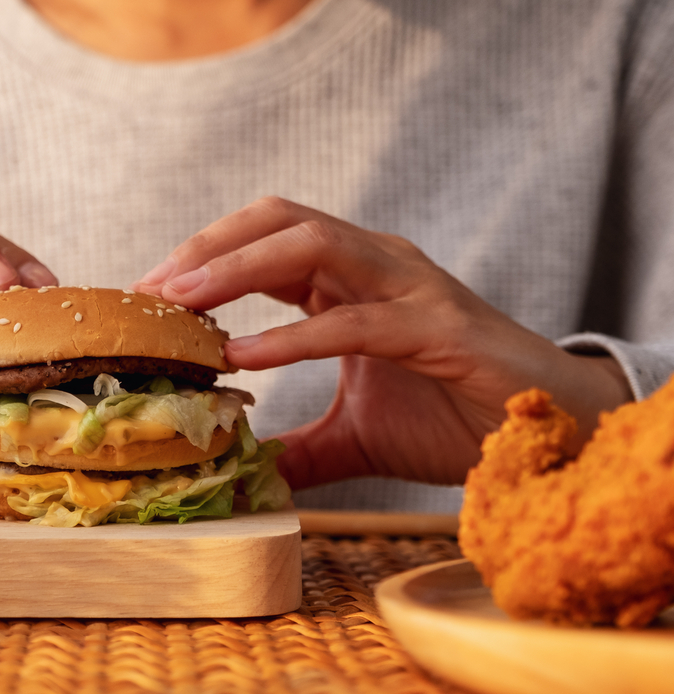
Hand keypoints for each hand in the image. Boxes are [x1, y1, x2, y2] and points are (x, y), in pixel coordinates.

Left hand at [133, 197, 630, 487]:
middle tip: (148, 292)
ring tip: (179, 306)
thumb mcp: (353, 436)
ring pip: (312, 247)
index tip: (145, 298)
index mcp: (351, 277)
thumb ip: (297, 447)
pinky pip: (354, 319)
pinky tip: (244, 356)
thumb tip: (243, 474)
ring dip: (236, 271)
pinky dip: (293, 333)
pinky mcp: (437, 327)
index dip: (201, 257)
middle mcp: (377, 263)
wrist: (546, 431)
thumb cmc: (454, 416)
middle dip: (205, 248)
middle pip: (277, 220)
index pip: (262, 238)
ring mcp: (410, 286)